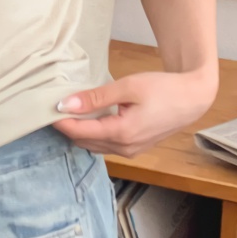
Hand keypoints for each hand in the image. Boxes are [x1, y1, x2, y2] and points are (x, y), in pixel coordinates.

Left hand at [52, 70, 217, 157]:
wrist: (192, 98)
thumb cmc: (161, 88)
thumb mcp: (126, 87)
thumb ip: (95, 97)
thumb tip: (65, 104)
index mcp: (121, 134)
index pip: (79, 132)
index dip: (59, 121)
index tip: (44, 107)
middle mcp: (124, 148)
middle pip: (83, 141)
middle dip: (66, 126)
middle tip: (52, 106)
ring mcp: (130, 150)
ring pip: (93, 145)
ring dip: (78, 130)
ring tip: (67, 109)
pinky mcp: (134, 147)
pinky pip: (104, 144)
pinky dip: (91, 133)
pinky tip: (87, 116)